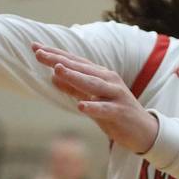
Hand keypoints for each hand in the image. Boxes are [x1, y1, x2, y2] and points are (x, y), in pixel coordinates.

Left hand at [32, 44, 159, 153]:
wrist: (144, 131)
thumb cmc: (115, 112)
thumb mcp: (92, 98)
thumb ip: (74, 88)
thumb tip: (52, 76)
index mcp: (100, 75)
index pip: (74, 61)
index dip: (55, 54)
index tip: (35, 47)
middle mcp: (109, 80)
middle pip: (81, 68)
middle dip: (59, 60)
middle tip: (39, 53)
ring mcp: (116, 95)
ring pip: (93, 84)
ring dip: (74, 77)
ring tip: (57, 70)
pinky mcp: (121, 112)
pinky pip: (106, 109)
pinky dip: (94, 107)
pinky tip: (81, 107)